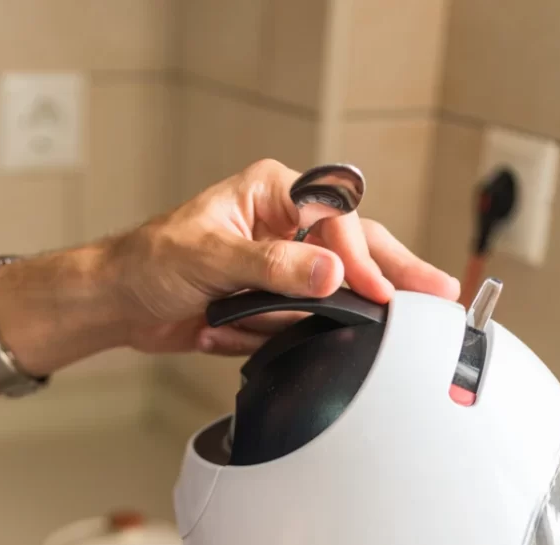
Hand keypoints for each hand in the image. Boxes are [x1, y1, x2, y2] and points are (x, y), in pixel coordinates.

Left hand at [109, 158, 459, 355]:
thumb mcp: (211, 258)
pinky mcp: (271, 301)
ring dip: (299, 319)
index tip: (375, 291)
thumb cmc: (152, 261)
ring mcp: (280, 266)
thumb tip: (329, 274)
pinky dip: (262, 336)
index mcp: (273, 193)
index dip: (359, 257)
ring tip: (274, 322)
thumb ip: (272, 267)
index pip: (336, 220)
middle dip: (393, 272)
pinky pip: (295, 323)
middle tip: (438, 293)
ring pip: (328, 291)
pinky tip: (222, 331)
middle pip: (354, 248)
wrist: (121, 302)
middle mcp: (283, 226)